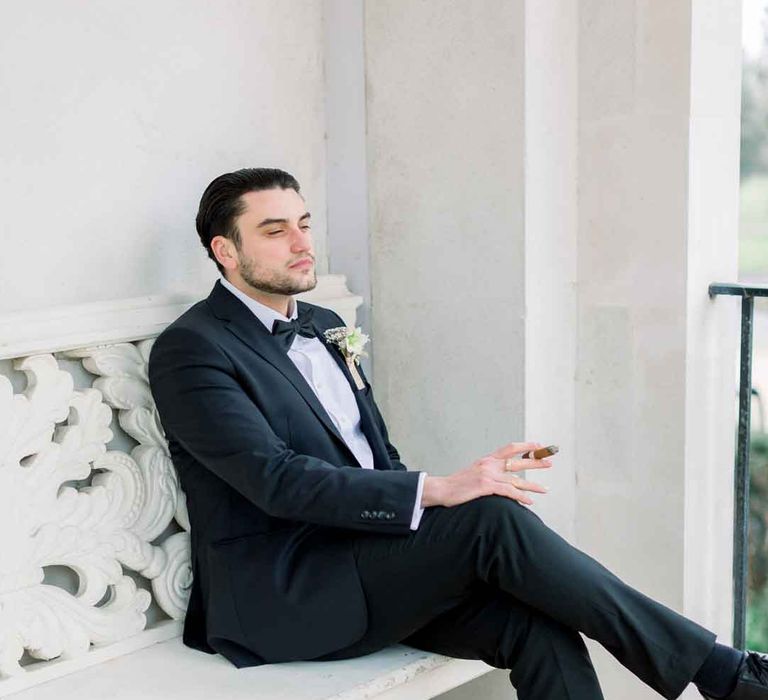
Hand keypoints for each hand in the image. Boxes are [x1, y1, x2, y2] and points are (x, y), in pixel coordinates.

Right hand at [421, 441, 552, 507]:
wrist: (441, 489)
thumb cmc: (457, 485)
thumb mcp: (474, 472)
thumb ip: (489, 472)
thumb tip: (503, 478)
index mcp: (487, 459)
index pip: (510, 448)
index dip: (525, 446)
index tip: (538, 446)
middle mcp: (489, 464)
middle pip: (517, 462)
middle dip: (536, 462)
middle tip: (549, 462)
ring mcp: (487, 475)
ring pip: (516, 480)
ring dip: (533, 485)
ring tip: (545, 490)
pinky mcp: (485, 486)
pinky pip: (508, 491)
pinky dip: (520, 496)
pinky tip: (529, 501)